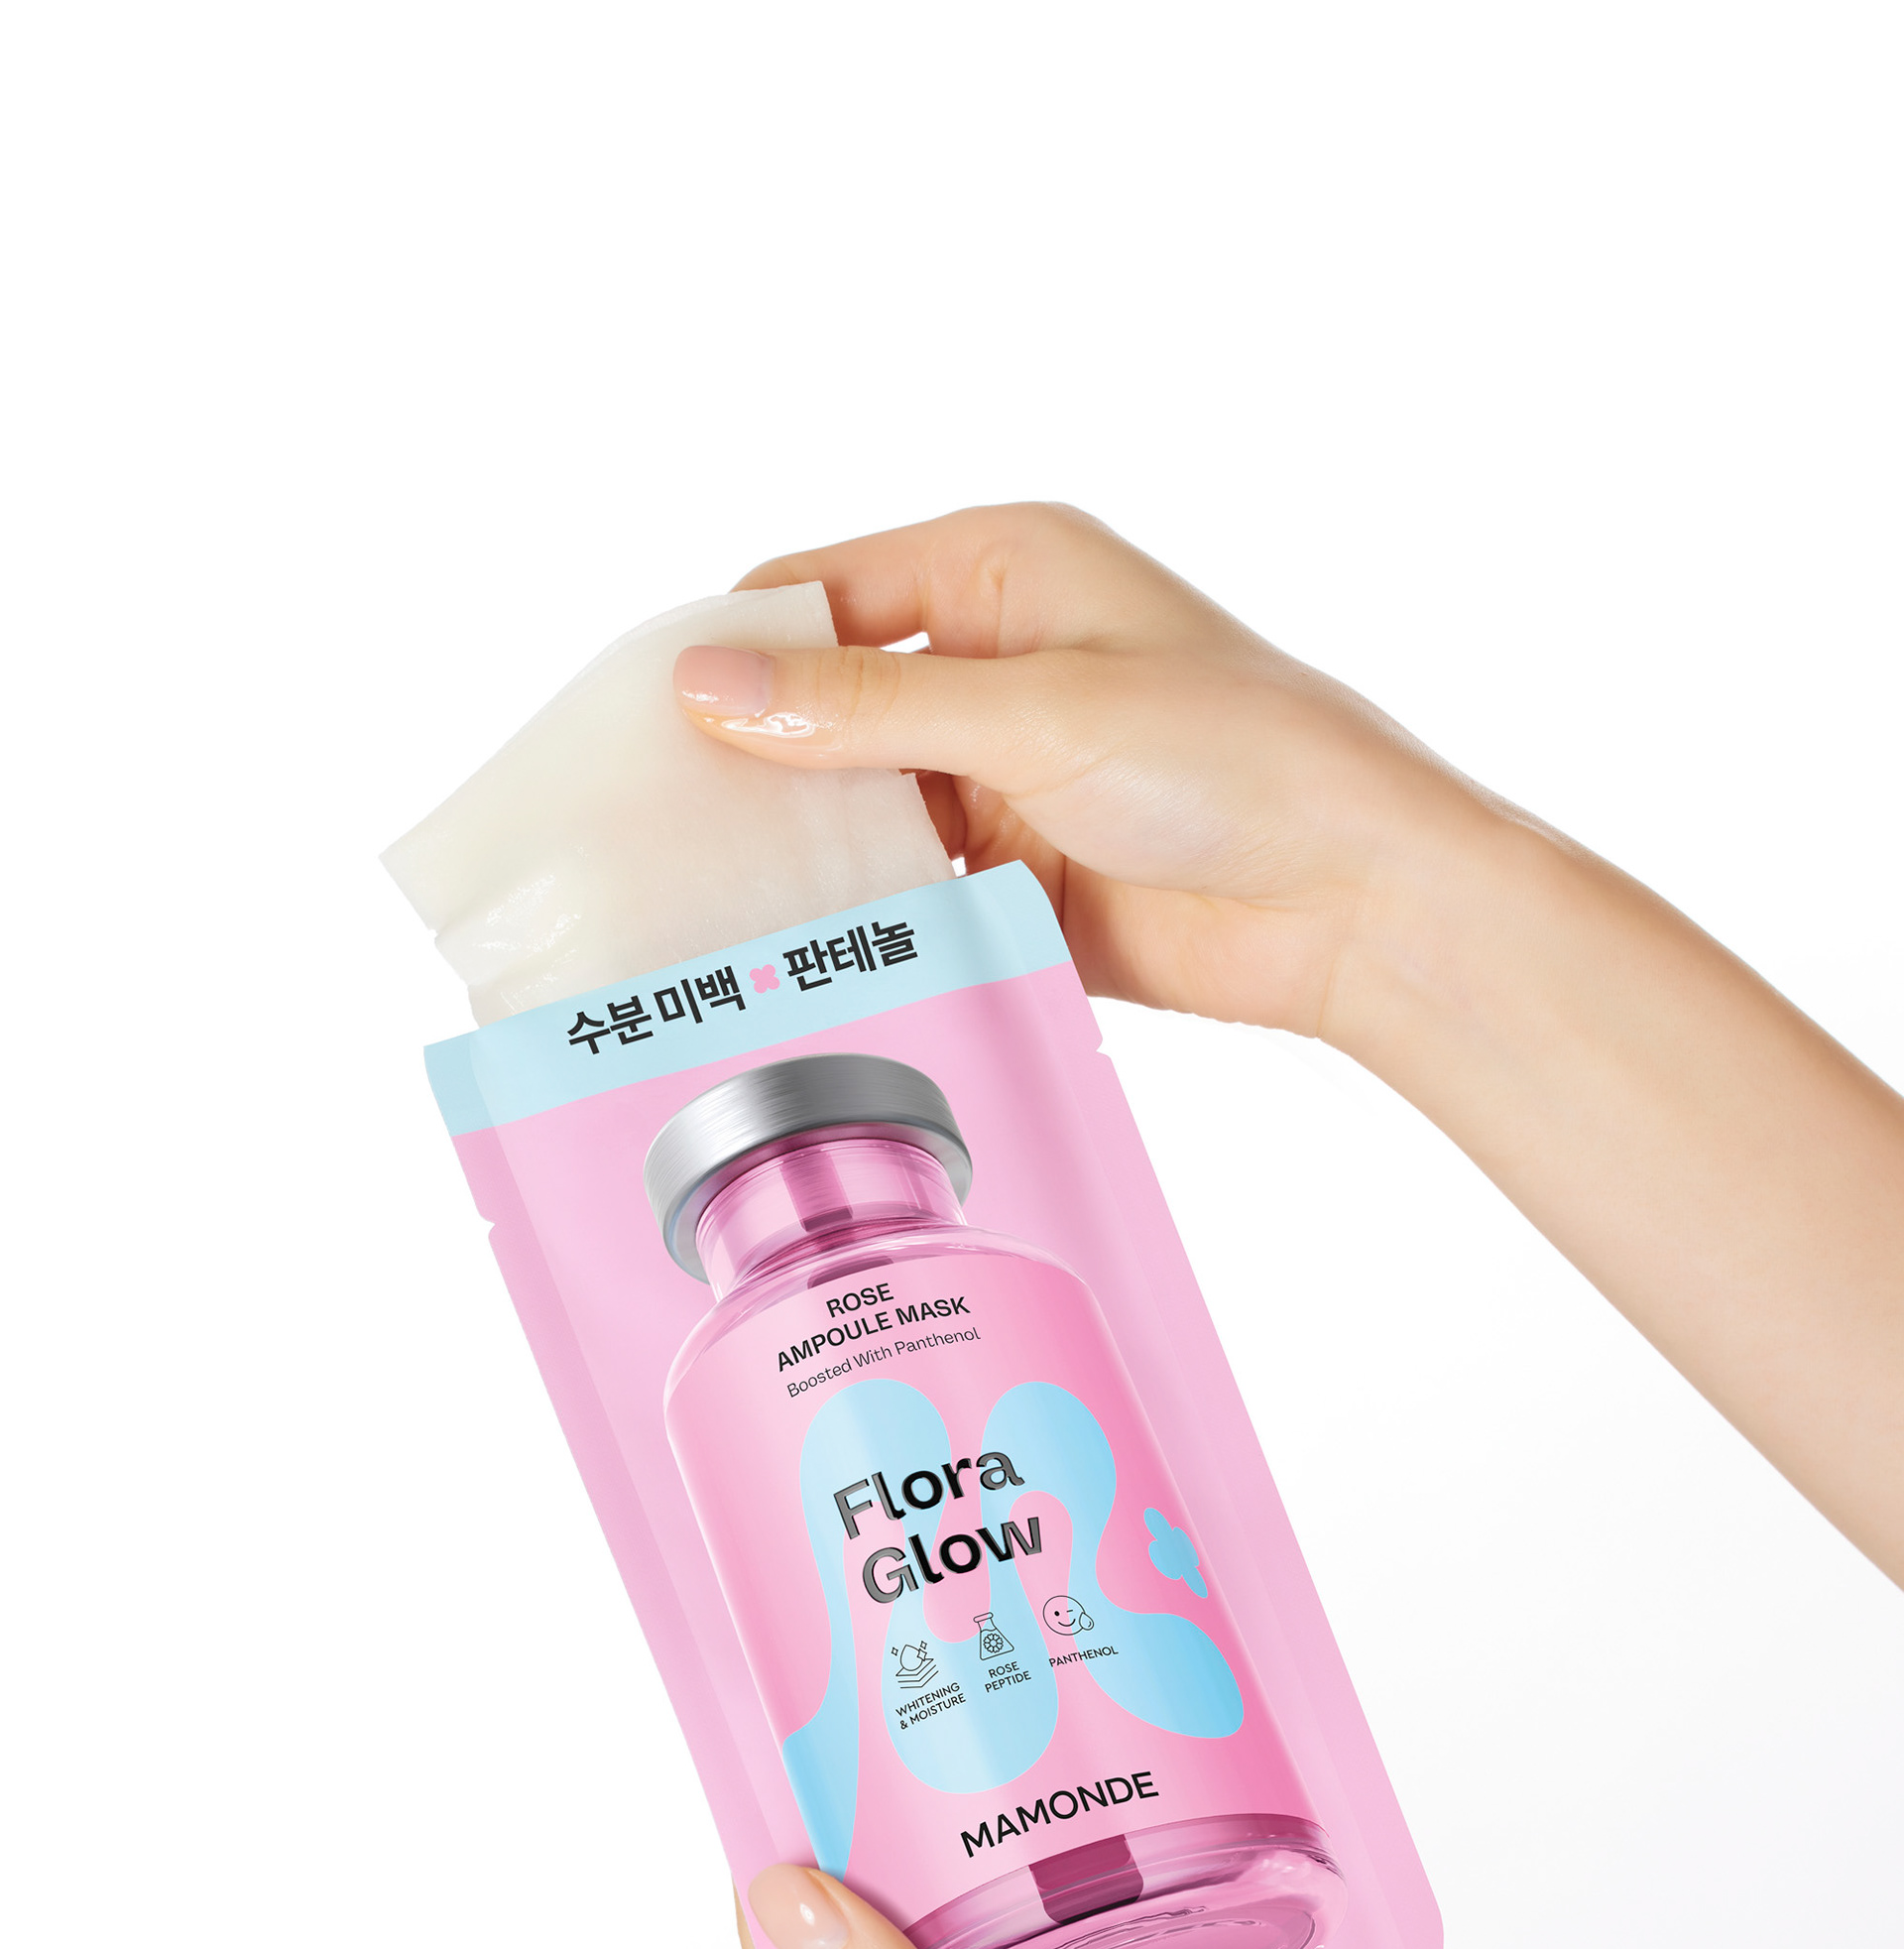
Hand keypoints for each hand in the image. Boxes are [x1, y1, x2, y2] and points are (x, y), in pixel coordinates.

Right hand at [674, 501, 1509, 1047]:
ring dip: (798, 855)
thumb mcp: (1036, 713)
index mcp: (1000, 571)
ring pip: (858, 811)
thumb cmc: (1237, 758)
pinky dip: (859, 921)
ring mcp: (1004, 778)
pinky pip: (909, 895)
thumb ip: (868, 711)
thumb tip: (706, 687)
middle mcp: (995, 666)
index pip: (820, 593)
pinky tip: (792, 957)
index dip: (729, 652)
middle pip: (826, 707)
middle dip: (748, 764)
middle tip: (641, 832)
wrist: (1355, 902)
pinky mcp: (1018, 881)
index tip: (633, 725)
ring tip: (694, 908)